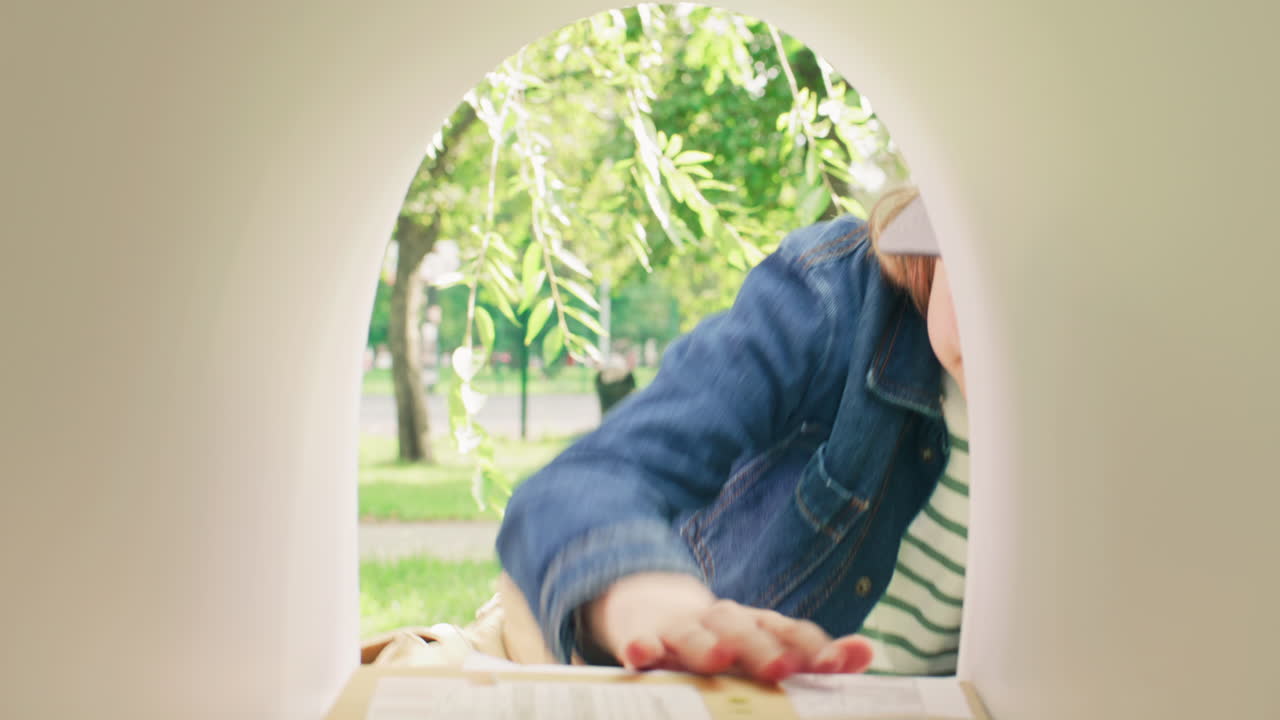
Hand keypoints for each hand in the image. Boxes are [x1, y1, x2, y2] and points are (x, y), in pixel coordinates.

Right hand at [583, 572, 872, 681]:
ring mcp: (681, 627)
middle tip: (783, 668)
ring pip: (695, 634)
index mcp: (757, 624)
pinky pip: (640, 641)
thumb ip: (814, 655)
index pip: (789, 630)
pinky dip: (640, 646)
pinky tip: (641, 654)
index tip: (837, 665)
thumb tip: (867, 652)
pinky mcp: (643, 634)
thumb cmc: (721, 638)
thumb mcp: (764, 644)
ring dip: (706, 645)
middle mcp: (723, 621)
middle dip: (764, 649)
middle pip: (745, 631)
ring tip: (718, 659)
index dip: (813, 647)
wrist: (652, 605)